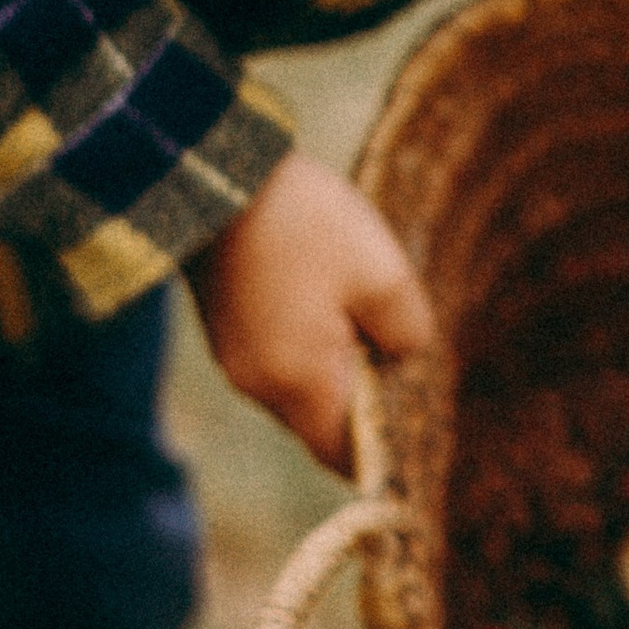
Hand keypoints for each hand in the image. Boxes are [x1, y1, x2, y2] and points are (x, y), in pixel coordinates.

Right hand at [188, 153, 432, 473]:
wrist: (215, 172)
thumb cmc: (305, 225)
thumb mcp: (382, 275)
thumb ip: (409, 334)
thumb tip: (405, 359)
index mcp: (299, 384)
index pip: (343, 456)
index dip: (382, 447)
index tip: (413, 409)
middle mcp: (258, 386)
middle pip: (322, 422)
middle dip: (362, 396)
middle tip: (397, 346)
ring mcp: (235, 357)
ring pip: (300, 387)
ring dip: (334, 364)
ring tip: (361, 310)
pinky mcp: (225, 328)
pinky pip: (277, 356)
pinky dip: (307, 343)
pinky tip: (324, 293)